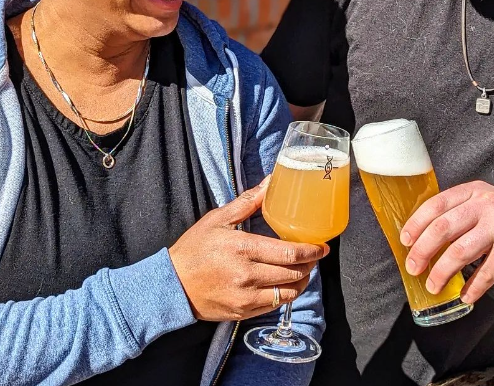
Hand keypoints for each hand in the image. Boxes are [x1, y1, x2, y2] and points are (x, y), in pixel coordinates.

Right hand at [169, 178, 328, 321]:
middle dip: (310, 265)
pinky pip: (274, 305)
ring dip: (301, 282)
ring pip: (287, 292)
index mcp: (243, 248)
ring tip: (303, 271)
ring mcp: (245, 297)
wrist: (172, 285)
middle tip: (315, 257)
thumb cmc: (194, 249)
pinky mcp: (242, 312)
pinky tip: (285, 285)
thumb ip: (248, 202)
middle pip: (293, 273)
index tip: (322, 247)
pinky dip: (285, 295)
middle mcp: (247, 275)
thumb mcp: (218, 219)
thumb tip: (270, 182)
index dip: (311, 251)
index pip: (289, 252)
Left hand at [400, 181, 493, 303]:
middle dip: (422, 250)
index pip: (437, 204)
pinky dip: (472, 288)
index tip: (404, 240)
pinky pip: (486, 273)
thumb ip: (463, 213)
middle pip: (443, 228)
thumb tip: (425, 238)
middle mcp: (487, 204)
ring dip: (442, 273)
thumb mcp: (489, 204)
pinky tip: (464, 296)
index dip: (416, 223)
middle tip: (413, 267)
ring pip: (460, 252)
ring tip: (433, 286)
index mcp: (475, 191)